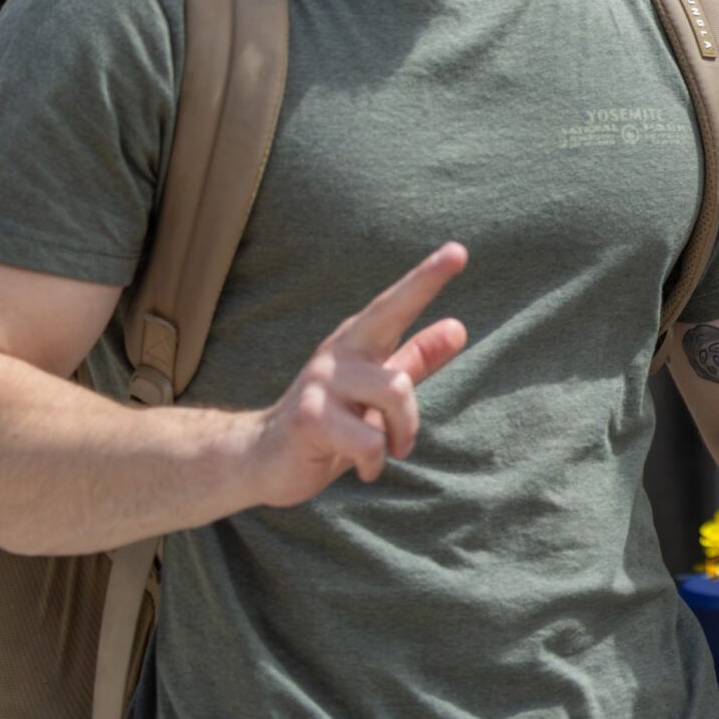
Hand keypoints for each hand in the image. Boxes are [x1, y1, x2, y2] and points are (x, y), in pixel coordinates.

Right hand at [244, 243, 470, 506]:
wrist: (259, 459)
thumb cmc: (329, 422)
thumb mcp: (376, 390)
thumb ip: (415, 359)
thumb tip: (459, 327)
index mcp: (358, 342)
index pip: (396, 305)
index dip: (427, 278)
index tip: (459, 251)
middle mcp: (339, 354)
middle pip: (399, 367)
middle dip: (409, 409)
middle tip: (404, 445)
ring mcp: (320, 384)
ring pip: (393, 397)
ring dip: (397, 436)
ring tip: (383, 453)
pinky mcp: (308, 417)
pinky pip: (368, 440)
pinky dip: (372, 461)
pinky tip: (359, 468)